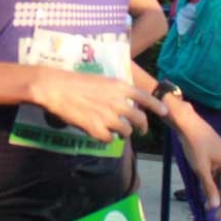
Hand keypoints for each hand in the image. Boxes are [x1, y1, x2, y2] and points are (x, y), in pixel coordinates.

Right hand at [32, 69, 166, 143]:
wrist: (56, 88)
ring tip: (115, 130)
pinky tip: (98, 133)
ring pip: (125, 131)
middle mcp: (118, 103)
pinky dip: (105, 138)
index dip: (157, 106)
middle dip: (142, 127)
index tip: (165, 112)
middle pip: (139, 119)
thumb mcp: (100, 80)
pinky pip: (108, 139)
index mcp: (120, 87)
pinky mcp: (97, 129)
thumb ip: (114, 92)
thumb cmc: (74, 81)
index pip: (145, 97)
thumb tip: (121, 102)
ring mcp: (108, 117)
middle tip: (140, 131)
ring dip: (122, 133)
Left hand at [172, 107, 220, 217]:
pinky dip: (214, 186)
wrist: (188, 125)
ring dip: (219, 195)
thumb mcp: (202, 169)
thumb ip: (209, 188)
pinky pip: (219, 177)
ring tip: (207, 207)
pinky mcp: (217, 159)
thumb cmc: (196, 145)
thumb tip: (215, 207)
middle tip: (217, 217)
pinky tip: (205, 194)